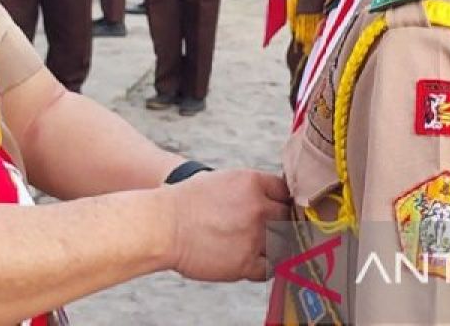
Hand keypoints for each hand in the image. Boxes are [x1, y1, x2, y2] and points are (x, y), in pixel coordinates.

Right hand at [165, 169, 290, 282]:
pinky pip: (270, 268)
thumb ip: (248, 188)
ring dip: (274, 246)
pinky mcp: (245, 263)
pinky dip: (265, 267)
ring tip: (256, 245)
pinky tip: (252, 260)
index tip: (275, 208)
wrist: (162, 226)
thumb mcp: (220, 180)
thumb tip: (268, 198)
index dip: (280, 200)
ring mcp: (254, 236)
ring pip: (283, 244)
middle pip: (287, 218)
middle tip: (265, 229)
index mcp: (251, 182)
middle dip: (279, 223)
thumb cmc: (184, 202)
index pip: (285, 191)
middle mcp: (257, 208)